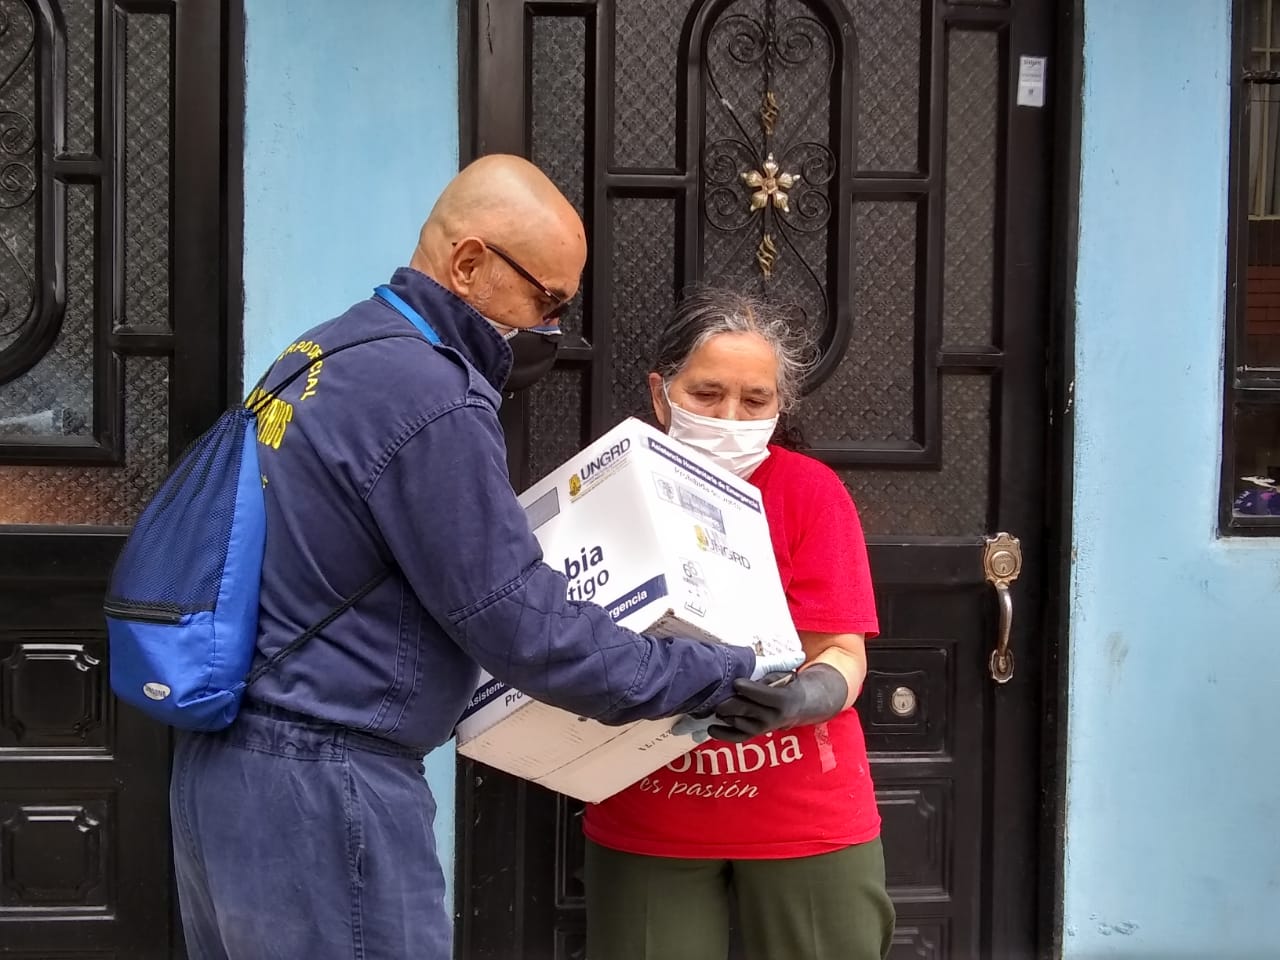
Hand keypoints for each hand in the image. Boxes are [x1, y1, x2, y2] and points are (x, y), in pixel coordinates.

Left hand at [669, 649, 805, 743]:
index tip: (736, 682)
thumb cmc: (783, 686)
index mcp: (781, 699)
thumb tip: (797, 655)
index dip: (749, 688)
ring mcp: (762, 728)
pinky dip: (723, 734)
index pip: (763, 695)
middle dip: (730, 702)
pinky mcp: (754, 734)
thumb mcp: (783, 673)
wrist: (794, 708)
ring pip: (739, 722)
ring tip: (712, 707)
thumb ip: (782, 664)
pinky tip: (711, 728)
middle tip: (718, 696)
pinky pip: (737, 737)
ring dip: (725, 715)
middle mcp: (772, 717)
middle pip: (747, 709)